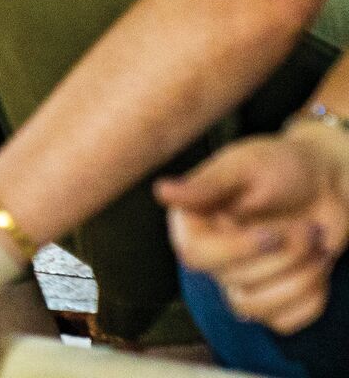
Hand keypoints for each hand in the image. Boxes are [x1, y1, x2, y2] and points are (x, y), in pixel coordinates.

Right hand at [157, 128, 348, 334]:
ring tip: (317, 246)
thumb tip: (162, 192)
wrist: (326, 181)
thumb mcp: (243, 167)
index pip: (196, 257)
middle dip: (284, 256)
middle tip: (309, 227)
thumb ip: (206, 185)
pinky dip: (311, 299)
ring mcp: (241, 281)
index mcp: (194, 224)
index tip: (273, 234)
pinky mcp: (273, 299)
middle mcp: (212, 256)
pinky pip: (285, 321)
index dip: (236, 252)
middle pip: (234, 282)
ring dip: (299, 280)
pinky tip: (318, 266)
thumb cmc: (280, 165)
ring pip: (256, 309)